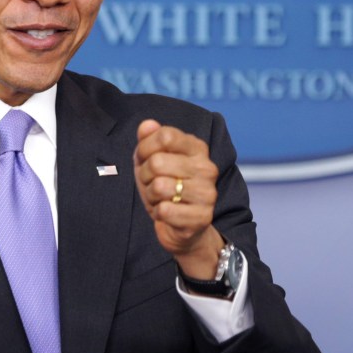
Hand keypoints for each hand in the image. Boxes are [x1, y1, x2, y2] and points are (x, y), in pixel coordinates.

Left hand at [133, 119, 224, 279]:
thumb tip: (147, 125)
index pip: (165, 136)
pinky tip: (167, 213)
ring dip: (151, 195)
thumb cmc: (165, 187)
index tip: (145, 158)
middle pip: (157, 162)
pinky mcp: (202, 217)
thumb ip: (148, 139)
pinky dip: (158, 213)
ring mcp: (207, 193)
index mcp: (197, 148)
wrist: (182, 227)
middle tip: (152, 183)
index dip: (145, 148)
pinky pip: (164, 210)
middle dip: (145, 175)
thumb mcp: (151, 159)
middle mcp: (207, 168)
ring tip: (160, 198)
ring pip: (159, 186)